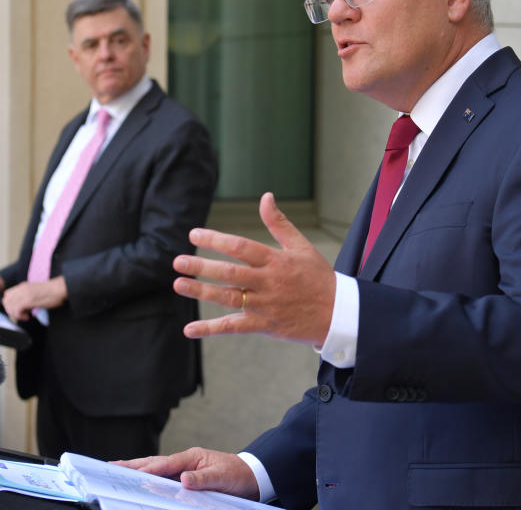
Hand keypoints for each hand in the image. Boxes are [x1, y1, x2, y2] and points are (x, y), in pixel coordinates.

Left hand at [2, 277, 66, 320]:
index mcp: (23, 286)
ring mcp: (24, 294)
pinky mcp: (29, 300)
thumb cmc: (53, 291)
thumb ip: (27, 296)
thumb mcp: (36, 291)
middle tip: (20, 315)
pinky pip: (16, 310)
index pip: (7, 294)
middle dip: (10, 310)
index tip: (17, 310)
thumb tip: (23, 306)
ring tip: (24, 316)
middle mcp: (22, 288)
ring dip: (15, 314)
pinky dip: (20, 316)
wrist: (61, 288)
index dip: (9, 304)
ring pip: (9, 306)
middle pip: (6, 301)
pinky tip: (28, 317)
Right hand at [114, 447, 258, 499]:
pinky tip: (142, 484)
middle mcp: (187, 461)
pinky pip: (165, 479)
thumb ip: (204, 478)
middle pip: (155, 463)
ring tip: (118, 472)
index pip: (164, 464)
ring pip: (158, 469)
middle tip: (110, 466)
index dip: (146, 469)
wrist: (253, 477)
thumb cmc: (239, 475)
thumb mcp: (223, 477)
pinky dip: (151, 480)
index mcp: (193, 456)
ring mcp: (186, 469)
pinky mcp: (188, 478)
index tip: (127, 473)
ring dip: (139, 471)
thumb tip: (184, 479)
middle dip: (133, 465)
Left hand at [172, 192, 336, 345]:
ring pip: (228, 298)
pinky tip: (190, 330)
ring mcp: (265, 305)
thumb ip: (279, 223)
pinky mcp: (264, 324)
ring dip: (201, 292)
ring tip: (178, 284)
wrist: (337, 312)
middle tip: (177, 261)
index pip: (241, 247)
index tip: (194, 235)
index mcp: (276, 261)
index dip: (216, 240)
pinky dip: (211, 329)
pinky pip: (234, 327)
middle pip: (230, 273)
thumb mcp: (301, 246)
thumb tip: (265, 197)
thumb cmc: (317, 277)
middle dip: (201, 266)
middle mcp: (268, 282)